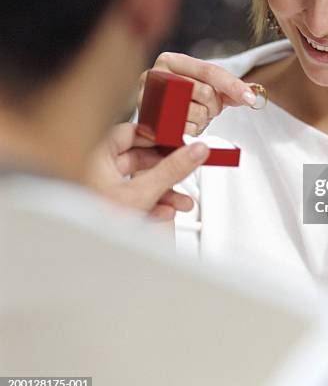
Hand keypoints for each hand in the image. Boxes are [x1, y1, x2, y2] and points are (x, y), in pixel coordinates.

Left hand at [85, 123, 208, 220]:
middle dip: (165, 170)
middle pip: (138, 158)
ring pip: (136, 180)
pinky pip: (129, 195)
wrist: (76, 254)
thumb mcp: (141, 193)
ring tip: (180, 201)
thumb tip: (194, 152)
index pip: (132, 131)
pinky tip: (163, 212)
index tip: (177, 143)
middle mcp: (93, 166)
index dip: (157, 137)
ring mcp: (97, 186)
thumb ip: (171, 170)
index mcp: (95, 152)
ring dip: (161, 190)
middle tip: (183, 172)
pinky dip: (147, 201)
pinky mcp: (102, 204)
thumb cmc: (89, 221)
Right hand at [138, 52, 256, 134]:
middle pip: (205, 92)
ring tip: (195, 117)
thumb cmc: (179, 98)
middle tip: (209, 110)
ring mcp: (149, 99)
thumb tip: (251, 93)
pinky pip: (185, 129)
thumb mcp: (202, 86)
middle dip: (215, 106)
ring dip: (203, 120)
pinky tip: (186, 126)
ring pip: (197, 112)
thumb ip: (226, 89)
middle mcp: (156, 75)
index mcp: (171, 60)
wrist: (152, 116)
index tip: (250, 98)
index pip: (209, 71)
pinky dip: (192, 131)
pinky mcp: (148, 122)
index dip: (233, 85)